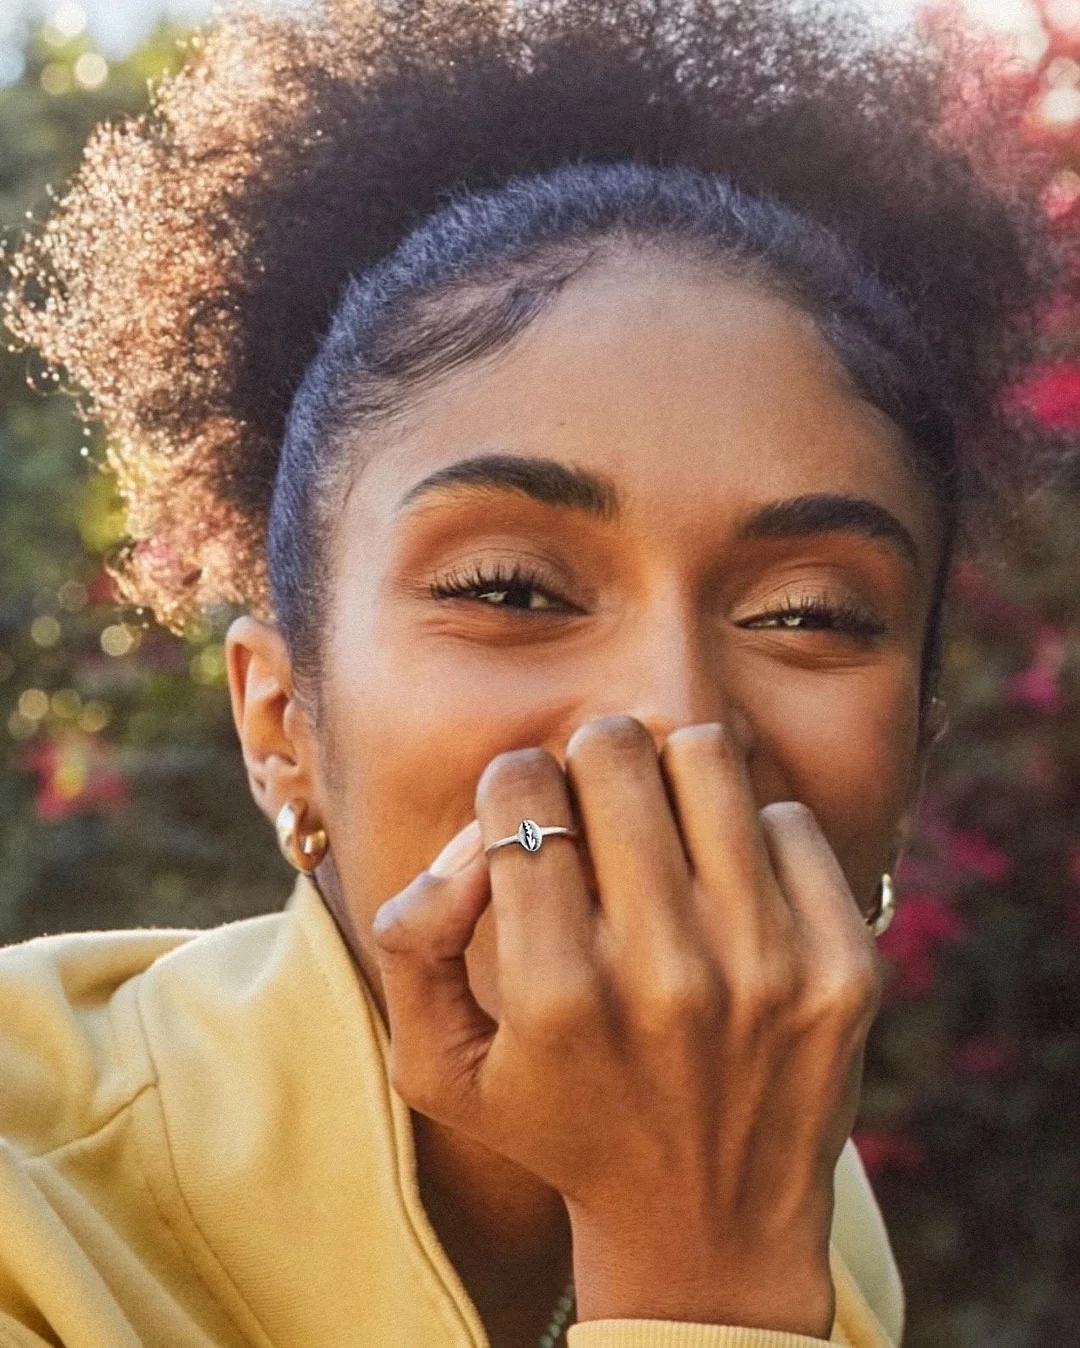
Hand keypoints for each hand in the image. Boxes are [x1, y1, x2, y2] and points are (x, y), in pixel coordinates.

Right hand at [372, 716, 882, 1336]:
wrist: (708, 1226)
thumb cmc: (559, 1122)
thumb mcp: (441, 1065)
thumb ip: (412, 938)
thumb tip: (475, 842)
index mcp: (554, 995)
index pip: (520, 788)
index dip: (513, 785)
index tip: (528, 822)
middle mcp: (665, 975)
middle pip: (614, 750)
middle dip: (588, 763)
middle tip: (595, 810)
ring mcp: (768, 968)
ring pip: (706, 756)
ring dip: (670, 776)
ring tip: (662, 829)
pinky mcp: (843, 968)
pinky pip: (788, 819)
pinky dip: (749, 836)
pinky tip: (730, 891)